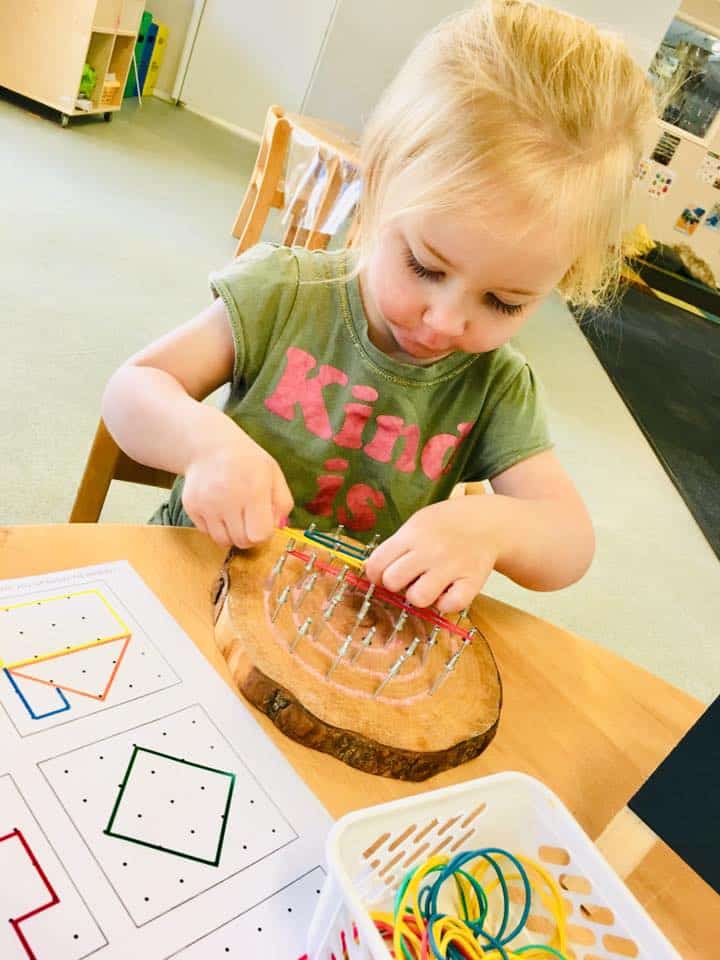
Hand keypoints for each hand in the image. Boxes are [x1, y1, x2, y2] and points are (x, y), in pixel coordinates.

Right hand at [181, 417, 292, 548]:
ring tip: (234, 515)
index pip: (260, 534)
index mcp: (254, 490)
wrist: (210, 446)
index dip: (264, 532)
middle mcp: (229, 499)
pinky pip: (206, 532)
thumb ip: (283, 504)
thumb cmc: (247, 462)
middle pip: (242, 541)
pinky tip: (219, 508)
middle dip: (249, 536)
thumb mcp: (274, 474)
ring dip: (231, 534)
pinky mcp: (191, 507)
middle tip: (249, 520)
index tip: (263, 522)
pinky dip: (215, 527)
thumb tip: (277, 528)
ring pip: (223, 541)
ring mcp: (207, 504)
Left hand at [363, 498, 500, 612]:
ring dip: (419, 596)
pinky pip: (449, 606)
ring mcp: (452, 566)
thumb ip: (395, 547)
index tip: (384, 574)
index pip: (377, 564)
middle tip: (408, 578)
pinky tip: (447, 591)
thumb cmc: (445, 526)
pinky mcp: (472, 582)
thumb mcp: (416, 525)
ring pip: (418, 598)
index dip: (376, 574)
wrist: (487, 522)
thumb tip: (371, 572)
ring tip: (427, 585)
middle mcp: (430, 550)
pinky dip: (446, 604)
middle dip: (395, 584)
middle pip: (393, 581)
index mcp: (412, 534)